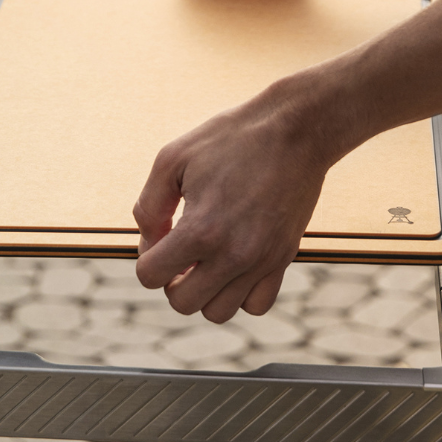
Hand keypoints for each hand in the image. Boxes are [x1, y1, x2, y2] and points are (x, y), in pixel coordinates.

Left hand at [133, 83, 330, 322]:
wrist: (295, 129)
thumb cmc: (231, 138)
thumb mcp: (172, 158)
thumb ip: (148, 205)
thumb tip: (149, 241)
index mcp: (200, 229)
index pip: (150, 276)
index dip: (146, 256)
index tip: (161, 233)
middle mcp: (233, 254)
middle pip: (182, 303)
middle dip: (172, 279)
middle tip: (180, 249)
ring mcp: (262, 261)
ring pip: (219, 312)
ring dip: (204, 291)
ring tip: (207, 258)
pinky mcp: (284, 258)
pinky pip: (257, 305)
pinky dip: (240, 294)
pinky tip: (234, 264)